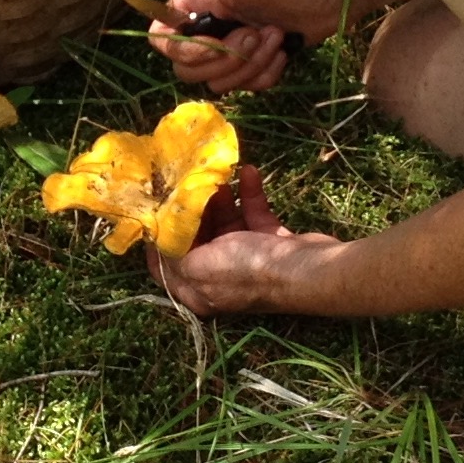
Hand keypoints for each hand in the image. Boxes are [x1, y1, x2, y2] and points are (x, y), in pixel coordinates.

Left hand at [146, 166, 342, 314]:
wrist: (308, 270)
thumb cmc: (248, 269)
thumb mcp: (200, 266)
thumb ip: (172, 252)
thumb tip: (155, 235)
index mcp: (199, 290)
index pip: (167, 265)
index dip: (158, 237)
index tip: (155, 204)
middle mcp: (220, 276)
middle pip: (196, 237)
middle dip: (191, 207)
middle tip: (186, 177)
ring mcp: (246, 258)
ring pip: (224, 221)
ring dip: (219, 195)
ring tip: (216, 173)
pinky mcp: (269, 241)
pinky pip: (252, 212)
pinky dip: (249, 192)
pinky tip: (249, 172)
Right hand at [148, 0, 345, 93]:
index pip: (162, 37)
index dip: (183, 48)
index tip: (216, 41)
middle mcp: (208, 24)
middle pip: (187, 68)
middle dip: (223, 59)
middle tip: (255, 35)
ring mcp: (230, 47)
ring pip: (217, 81)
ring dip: (248, 66)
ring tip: (275, 36)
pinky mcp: (253, 64)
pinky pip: (246, 87)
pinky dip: (265, 75)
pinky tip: (284, 51)